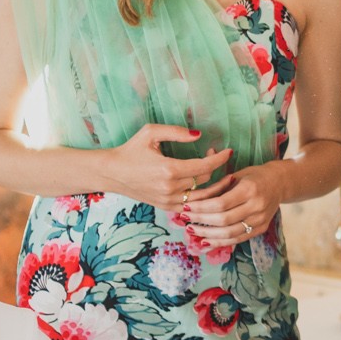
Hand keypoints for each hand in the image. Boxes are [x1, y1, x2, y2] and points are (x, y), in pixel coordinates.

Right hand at [102, 123, 232, 210]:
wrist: (112, 173)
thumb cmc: (130, 150)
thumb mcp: (150, 132)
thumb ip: (176, 132)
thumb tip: (199, 135)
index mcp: (169, 169)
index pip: (205, 166)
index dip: (220, 159)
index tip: (228, 151)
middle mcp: (170, 188)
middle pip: (206, 180)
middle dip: (216, 168)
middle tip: (215, 156)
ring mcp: (168, 200)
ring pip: (202, 197)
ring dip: (215, 186)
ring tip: (221, 175)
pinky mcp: (166, 207)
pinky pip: (193, 206)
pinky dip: (203, 199)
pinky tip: (209, 188)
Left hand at [178, 162, 285, 245]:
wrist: (280, 182)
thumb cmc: (253, 176)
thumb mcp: (237, 175)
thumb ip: (218, 188)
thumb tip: (192, 199)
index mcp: (250, 189)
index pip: (220, 203)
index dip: (201, 207)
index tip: (186, 206)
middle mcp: (257, 206)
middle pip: (223, 220)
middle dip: (201, 221)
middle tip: (184, 219)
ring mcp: (260, 219)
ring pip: (229, 233)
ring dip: (207, 234)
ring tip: (191, 230)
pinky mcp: (261, 229)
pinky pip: (238, 239)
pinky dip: (220, 242)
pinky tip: (206, 241)